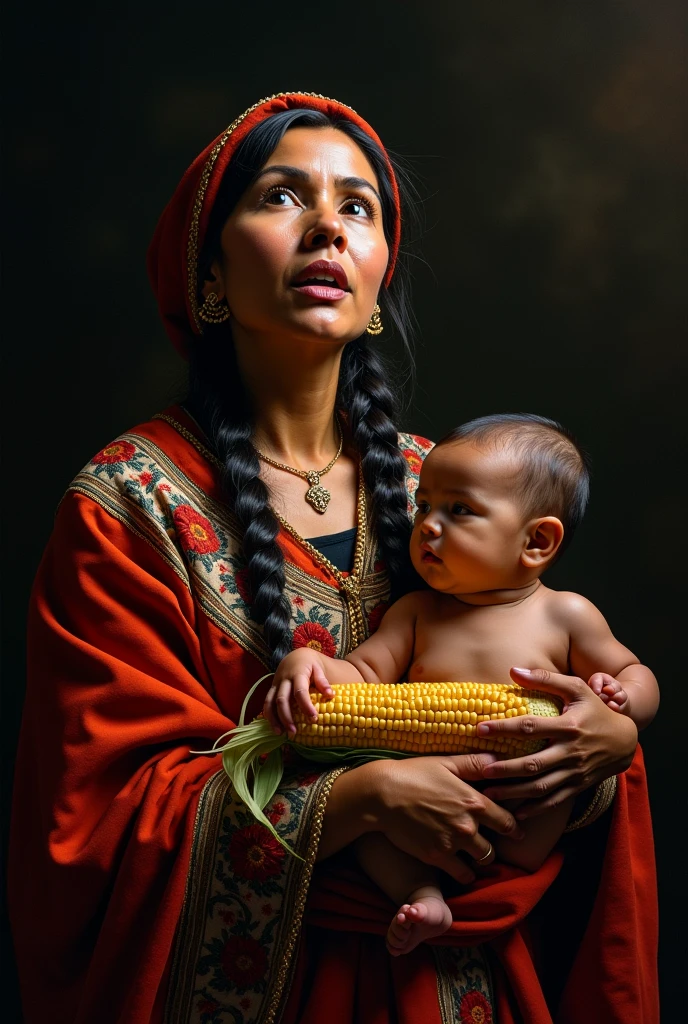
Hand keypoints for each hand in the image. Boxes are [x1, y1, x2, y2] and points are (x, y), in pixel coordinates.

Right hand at [263, 650, 332, 735]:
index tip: (313, 719)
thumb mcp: (318, 668)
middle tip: (294, 732)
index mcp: (297, 673)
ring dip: (274, 719)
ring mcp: (275, 684)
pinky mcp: (271, 689)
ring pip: (270, 702)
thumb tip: (330, 695)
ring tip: (280, 733)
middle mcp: (284, 679)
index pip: (300, 691)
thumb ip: (323, 681)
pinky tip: (275, 727)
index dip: (306, 706)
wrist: (296, 656)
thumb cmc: (310, 664)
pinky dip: (268, 716)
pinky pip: (266, 703)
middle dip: (287, 717)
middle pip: (282, 700)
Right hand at [372, 753, 524, 883]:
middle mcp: (467, 825)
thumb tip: (498, 760)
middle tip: (486, 843)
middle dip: (491, 845)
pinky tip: (460, 867)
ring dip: (478, 859)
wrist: (382, 795)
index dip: (514, 828)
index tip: (516, 832)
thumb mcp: (445, 764)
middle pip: (493, 847)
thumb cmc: (413, 774)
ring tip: (472, 855)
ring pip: (480, 860)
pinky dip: (464, 873)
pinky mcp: (436, 857)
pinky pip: (462, 875)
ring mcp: (452, 843)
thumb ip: (473, 764)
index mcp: (473, 801)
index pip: (506, 822)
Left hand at [476, 667, 637, 817]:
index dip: (504, 728)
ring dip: (514, 792)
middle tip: (480, 768)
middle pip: (533, 764)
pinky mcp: (577, 787)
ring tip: (489, 793)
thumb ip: (545, 678)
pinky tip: (515, 812)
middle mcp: (571, 752)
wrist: (625, 740)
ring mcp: (574, 773)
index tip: (480, 729)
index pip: (531, 728)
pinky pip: (554, 801)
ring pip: (541, 787)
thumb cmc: (596, 709)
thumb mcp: (576, 688)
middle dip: (505, 768)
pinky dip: (535, 809)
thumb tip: (513, 670)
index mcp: (568, 726)